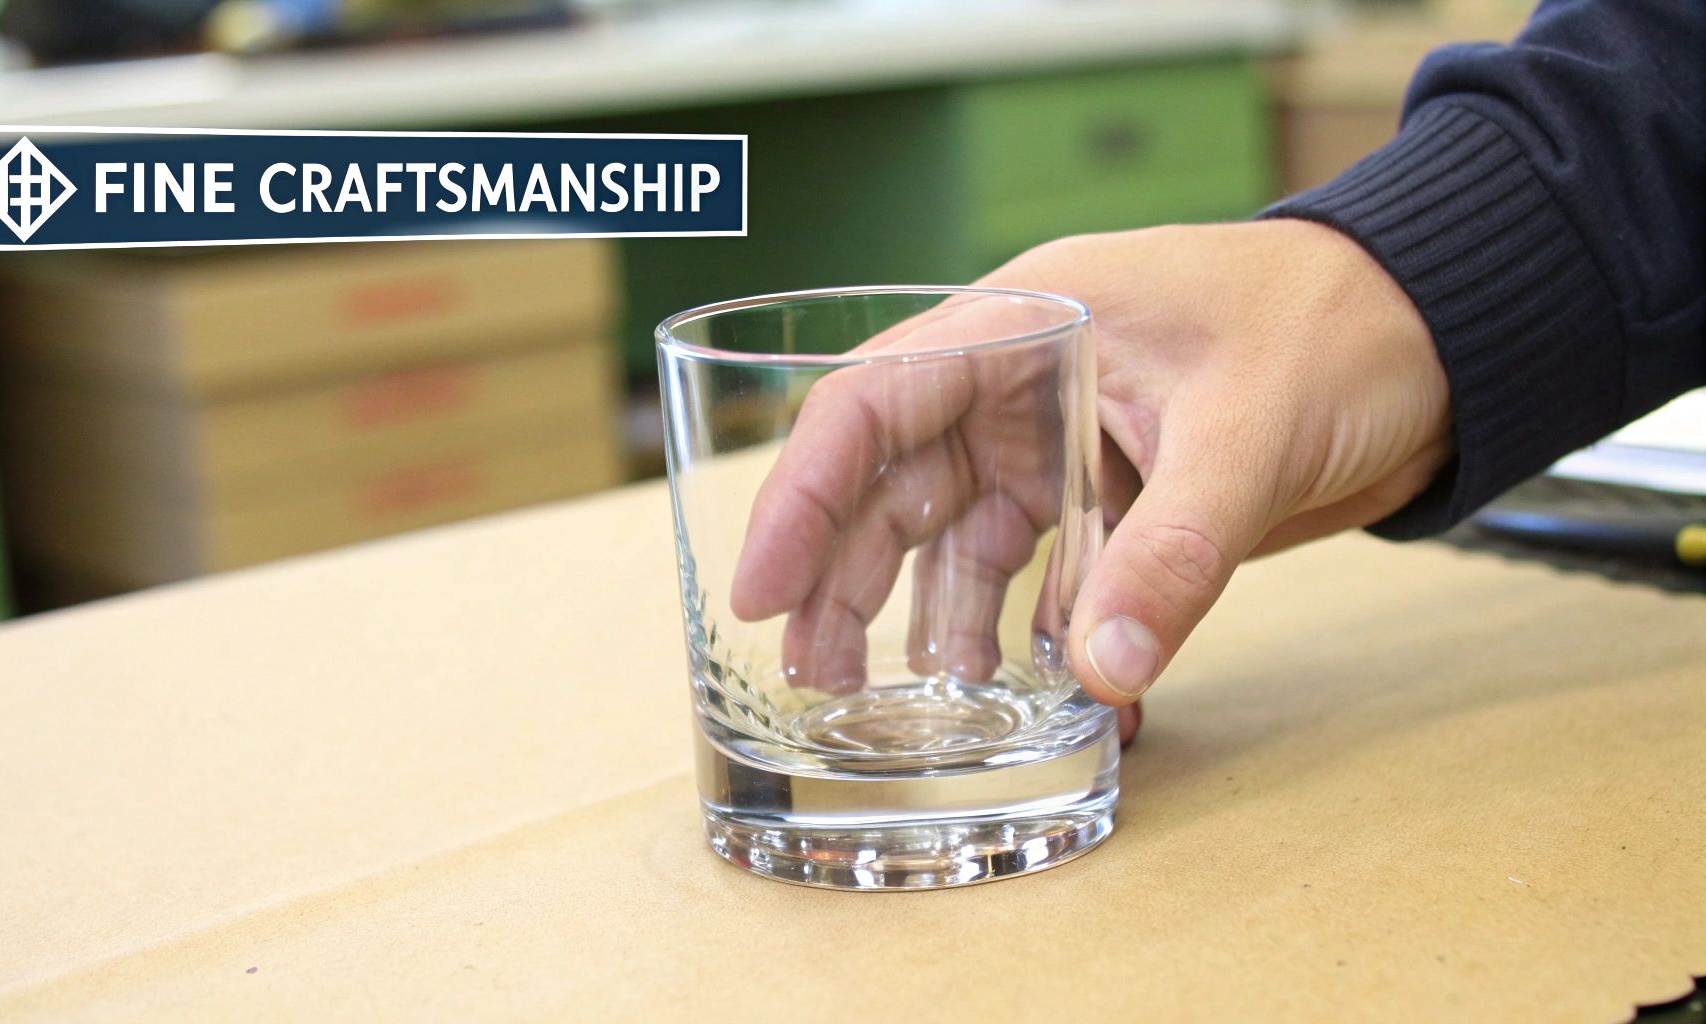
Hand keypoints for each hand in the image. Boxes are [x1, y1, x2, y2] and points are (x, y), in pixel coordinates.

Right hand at [732, 221, 1450, 742]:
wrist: (1437, 338)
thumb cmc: (1339, 325)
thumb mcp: (1248, 436)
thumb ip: (1172, 556)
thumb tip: (1101, 678)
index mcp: (1026, 323)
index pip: (873, 402)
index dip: (801, 493)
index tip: (762, 590)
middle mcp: (1022, 384)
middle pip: (893, 485)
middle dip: (843, 581)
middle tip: (812, 678)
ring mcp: (1061, 444)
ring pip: (956, 540)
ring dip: (925, 624)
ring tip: (894, 709)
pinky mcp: (1108, 498)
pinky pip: (1042, 577)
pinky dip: (1034, 638)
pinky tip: (1036, 695)